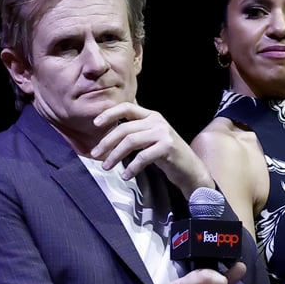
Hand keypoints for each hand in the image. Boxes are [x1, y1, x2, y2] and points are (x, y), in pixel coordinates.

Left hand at [89, 103, 211, 194]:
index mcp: (151, 116)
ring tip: (106, 167)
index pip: (127, 107)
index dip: (109, 113)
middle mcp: (157, 121)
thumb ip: (136, 129)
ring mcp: (163, 133)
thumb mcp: (151, 136)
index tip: (95, 124)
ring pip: (131, 141)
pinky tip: (126, 175)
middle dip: (106, 142)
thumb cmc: (166, 154)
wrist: (190, 169)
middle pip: (125, 128)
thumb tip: (111, 126)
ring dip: (115, 155)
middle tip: (95, 154)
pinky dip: (132, 167)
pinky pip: (142, 157)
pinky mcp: (167, 147)